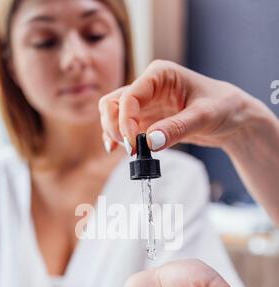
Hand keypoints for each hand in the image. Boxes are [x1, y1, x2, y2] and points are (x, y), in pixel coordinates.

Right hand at [99, 59, 252, 154]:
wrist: (232, 117)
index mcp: (160, 75)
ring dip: (114, 134)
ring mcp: (145, 104)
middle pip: (113, 103)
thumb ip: (177, 128)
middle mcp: (147, 87)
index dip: (126, 121)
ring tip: (131, 153)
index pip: (129, 96)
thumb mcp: (204, 116)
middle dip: (115, 127)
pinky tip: (118, 151)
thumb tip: (150, 142)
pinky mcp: (146, 121)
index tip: (134, 144)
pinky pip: (122, 128)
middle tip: (131, 149)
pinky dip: (117, 139)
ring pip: (113, 115)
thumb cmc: (223, 106)